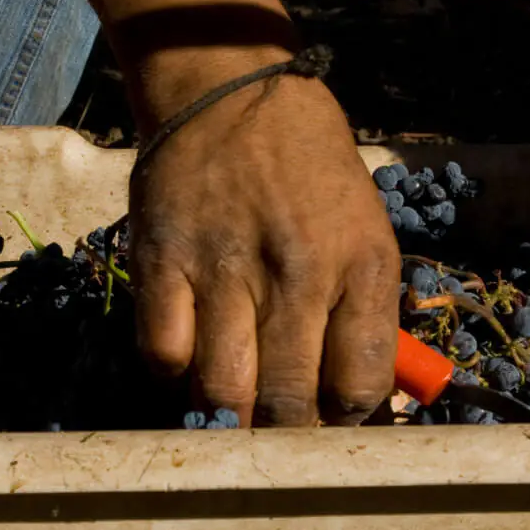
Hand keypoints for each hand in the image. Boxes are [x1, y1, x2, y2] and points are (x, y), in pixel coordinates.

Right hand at [126, 46, 400, 427]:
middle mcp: (299, 269)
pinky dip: (175, 377)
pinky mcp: (163, 261)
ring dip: (230, 420)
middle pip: (292, 402)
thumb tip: (367, 406)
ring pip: (224, 392)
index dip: (351, 423)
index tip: (336, 425)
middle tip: (280, 438)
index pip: (363, 383)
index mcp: (362, 262)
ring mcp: (226, 266)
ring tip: (235, 417)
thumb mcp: (366, 228)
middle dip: (287, 441)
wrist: (229, 89)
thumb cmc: (309, 169)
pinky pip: (163, 356)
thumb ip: (367, 314)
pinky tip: (190, 362)